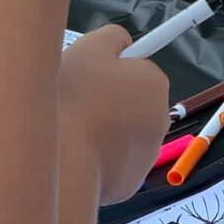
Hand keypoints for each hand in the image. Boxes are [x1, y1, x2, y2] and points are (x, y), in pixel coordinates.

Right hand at [58, 24, 169, 203]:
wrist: (62, 163)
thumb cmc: (73, 98)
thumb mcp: (88, 49)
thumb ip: (112, 37)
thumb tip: (124, 43)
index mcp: (154, 83)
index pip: (140, 71)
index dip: (115, 72)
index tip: (93, 77)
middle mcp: (161, 119)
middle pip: (134, 105)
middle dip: (111, 104)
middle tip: (77, 103)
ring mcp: (148, 156)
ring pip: (125, 137)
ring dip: (105, 134)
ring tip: (72, 133)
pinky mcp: (131, 185)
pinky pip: (115, 166)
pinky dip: (99, 161)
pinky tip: (76, 157)